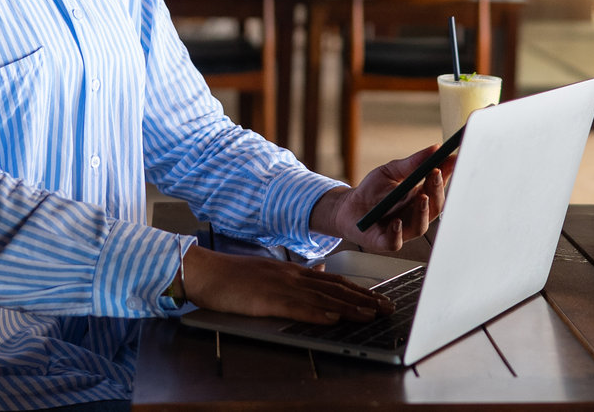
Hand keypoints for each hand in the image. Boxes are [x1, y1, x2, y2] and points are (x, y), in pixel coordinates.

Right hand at [178, 245, 391, 323]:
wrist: (206, 272)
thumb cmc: (235, 276)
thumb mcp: (270, 272)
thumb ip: (295, 275)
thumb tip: (319, 274)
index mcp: (294, 272)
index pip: (335, 282)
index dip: (359, 290)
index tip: (379, 298)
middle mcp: (293, 277)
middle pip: (335, 290)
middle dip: (364, 300)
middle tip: (386, 309)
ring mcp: (281, 288)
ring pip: (322, 300)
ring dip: (349, 309)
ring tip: (369, 317)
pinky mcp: (267, 301)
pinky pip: (296, 309)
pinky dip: (317, 316)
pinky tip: (332, 321)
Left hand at [311, 145, 454, 252]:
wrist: (349, 208)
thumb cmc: (373, 191)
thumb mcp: (391, 171)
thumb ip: (412, 163)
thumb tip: (435, 148)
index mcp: (420, 197)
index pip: (438, 186)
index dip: (447, 174)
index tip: (452, 159)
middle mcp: (415, 215)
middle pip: (434, 207)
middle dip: (437, 190)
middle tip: (436, 173)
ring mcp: (402, 230)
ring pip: (420, 226)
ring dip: (423, 212)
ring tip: (422, 197)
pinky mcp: (385, 241)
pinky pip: (395, 241)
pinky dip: (397, 233)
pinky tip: (396, 222)